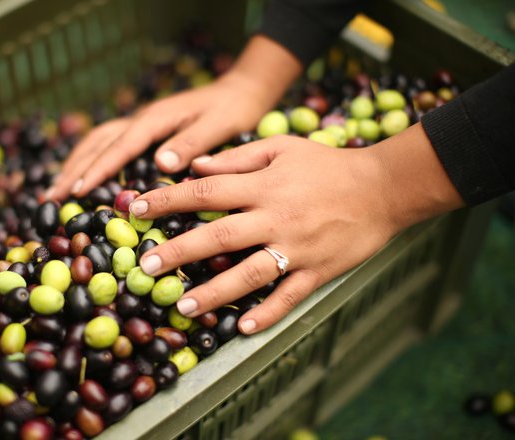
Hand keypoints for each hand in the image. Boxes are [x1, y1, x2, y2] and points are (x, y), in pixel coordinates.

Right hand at [45, 36, 302, 199]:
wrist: (240, 92)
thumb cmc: (233, 111)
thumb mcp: (220, 126)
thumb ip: (192, 142)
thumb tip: (161, 163)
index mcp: (156, 119)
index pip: (120, 146)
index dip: (98, 169)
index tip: (77, 191)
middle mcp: (142, 119)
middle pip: (97, 143)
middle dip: (73, 170)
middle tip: (51, 198)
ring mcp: (141, 123)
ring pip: (97, 141)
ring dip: (75, 164)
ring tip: (55, 190)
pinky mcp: (144, 130)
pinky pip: (108, 143)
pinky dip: (90, 159)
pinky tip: (82, 174)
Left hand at [128, 124, 463, 333]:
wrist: (383, 188)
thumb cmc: (326, 165)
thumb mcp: (281, 148)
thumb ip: (237, 158)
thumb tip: (194, 165)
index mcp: (264, 185)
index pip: (207, 191)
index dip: (168, 199)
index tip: (135, 206)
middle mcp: (276, 217)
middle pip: (220, 235)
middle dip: (179, 251)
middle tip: (146, 267)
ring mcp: (298, 247)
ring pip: (250, 273)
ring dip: (215, 292)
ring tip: (183, 306)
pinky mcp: (318, 271)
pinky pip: (289, 296)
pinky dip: (267, 313)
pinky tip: (242, 327)